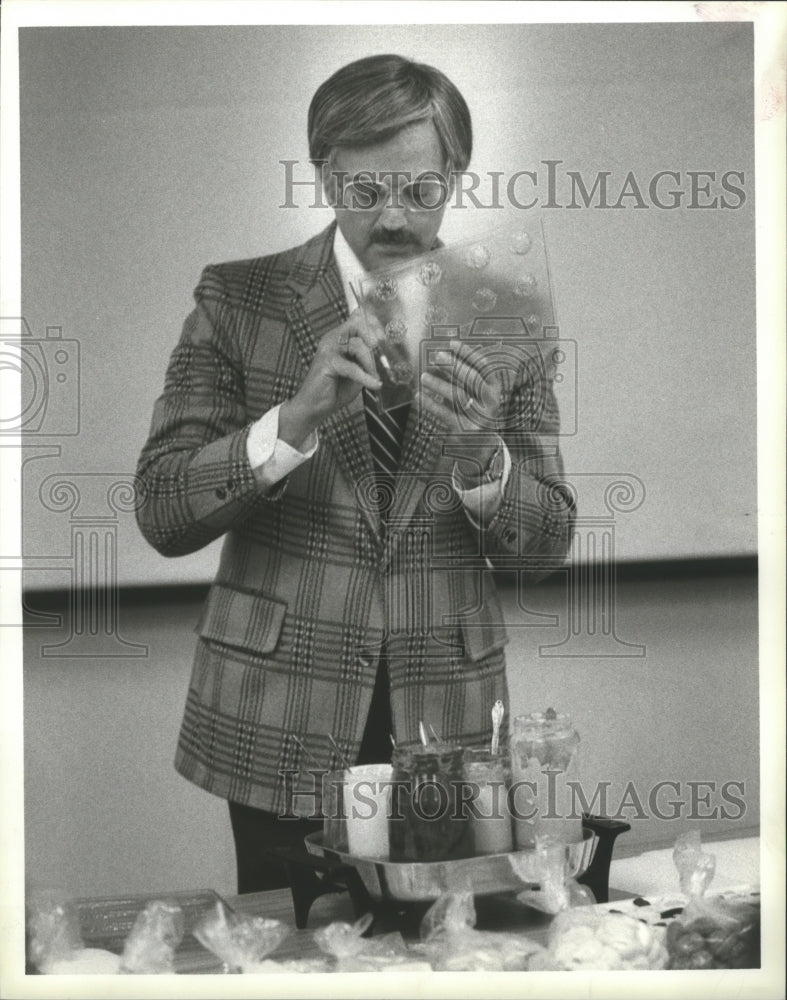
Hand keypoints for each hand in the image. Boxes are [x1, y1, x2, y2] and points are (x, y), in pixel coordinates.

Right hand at [279, 309, 382, 447]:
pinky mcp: (327, 362)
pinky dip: (365, 377)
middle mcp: (331, 339)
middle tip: (379, 361)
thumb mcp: (356, 370)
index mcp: (338, 338)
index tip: (383, 336)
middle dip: (372, 343)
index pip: (356, 319)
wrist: (314, 408)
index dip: (371, 325)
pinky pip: (352, 367)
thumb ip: (365, 356)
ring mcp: (327, 349)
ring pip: (358, 346)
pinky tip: (374, 384)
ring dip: (369, 364)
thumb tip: (377, 344)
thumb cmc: (335, 389)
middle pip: (358, 326)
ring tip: (372, 379)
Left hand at [417, 339, 503, 486]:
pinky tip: (418, 396)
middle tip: (436, 356)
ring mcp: (480, 417)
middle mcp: (491, 401)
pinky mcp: (466, 430)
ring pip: (458, 396)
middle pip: (471, 378)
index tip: (451, 343)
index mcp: (495, 388)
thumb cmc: (473, 411)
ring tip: (423, 377)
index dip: (467, 353)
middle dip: (453, 365)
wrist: (482, 446)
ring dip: (438, 384)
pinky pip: (445, 414)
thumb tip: (436, 360)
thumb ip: (459, 378)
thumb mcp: (472, 393)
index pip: (483, 366)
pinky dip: (430, 404)